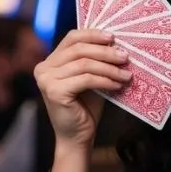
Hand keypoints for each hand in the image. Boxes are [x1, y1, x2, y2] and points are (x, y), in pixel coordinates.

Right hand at [34, 29, 130, 147]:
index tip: (113, 37)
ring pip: (85, 64)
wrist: (78, 136)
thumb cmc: (86, 107)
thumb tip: (117, 43)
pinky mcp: (54, 92)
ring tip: (126, 74)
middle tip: (125, 56)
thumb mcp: (90, 79)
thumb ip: (95, 61)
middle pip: (79, 49)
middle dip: (106, 51)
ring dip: (110, 68)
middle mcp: (44, 68)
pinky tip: (117, 84)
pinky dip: (105, 80)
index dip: (93, 34)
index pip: (72, 38)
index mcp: (50, 61)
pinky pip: (86, 79)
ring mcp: (46, 80)